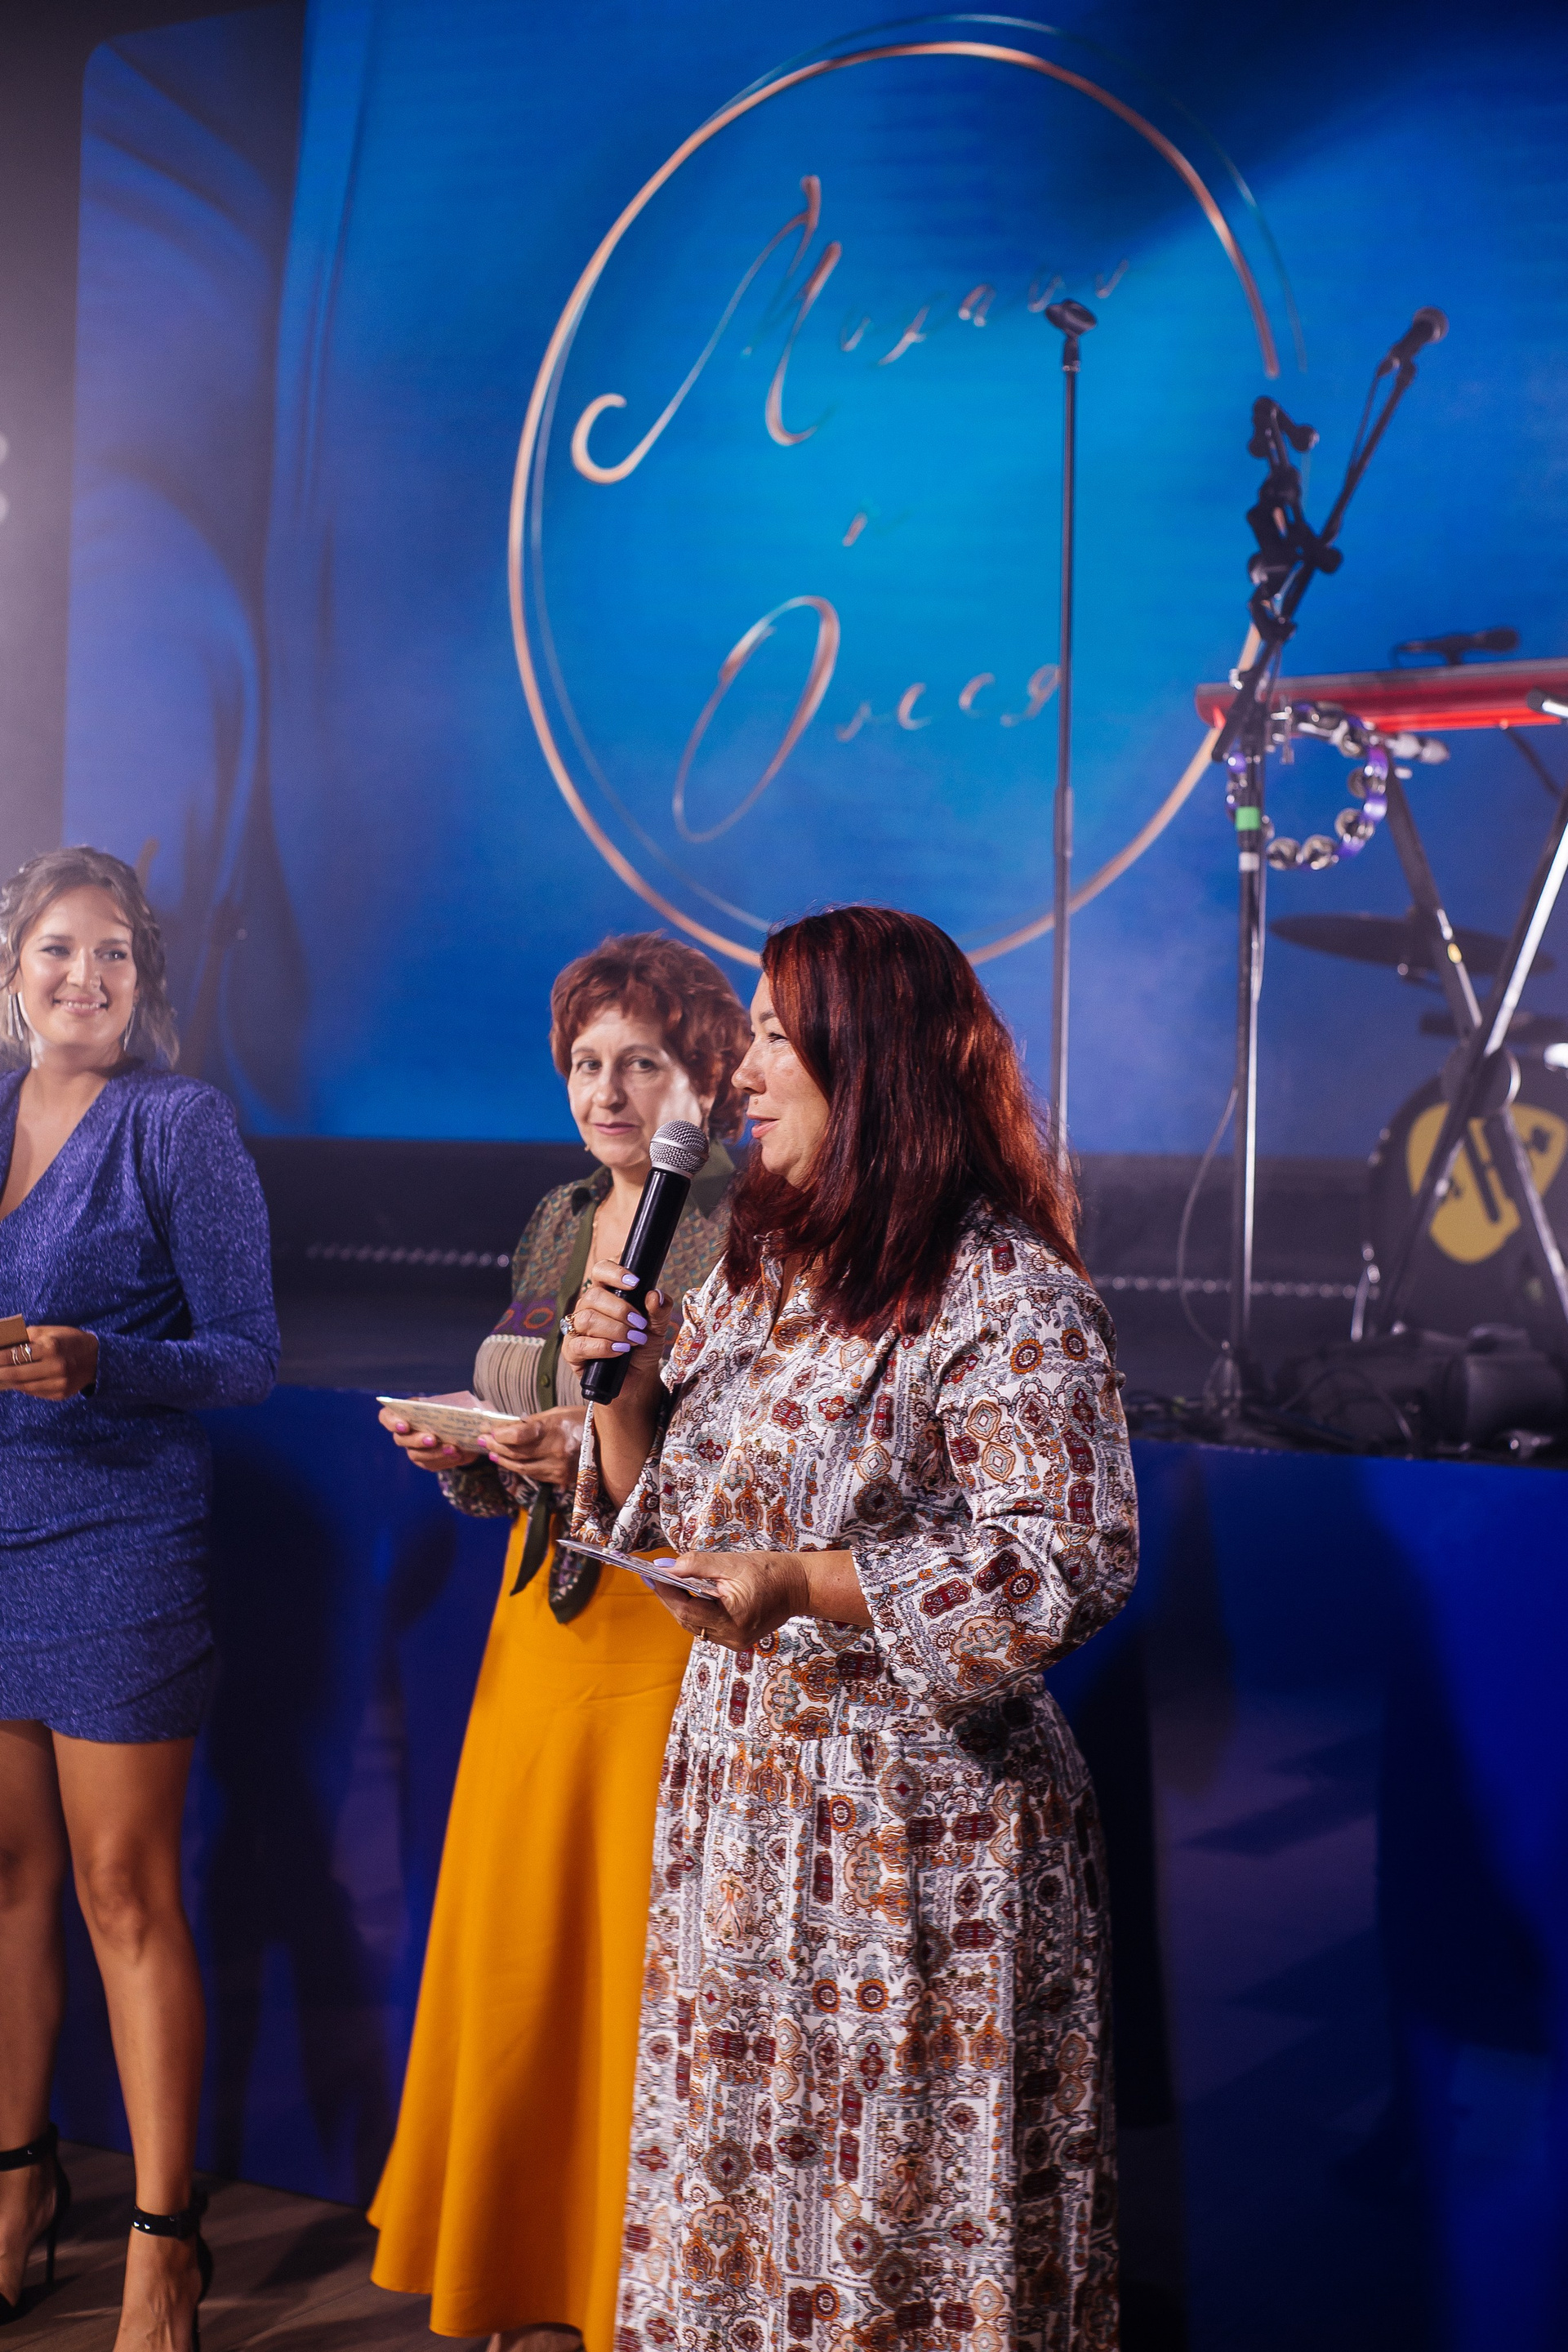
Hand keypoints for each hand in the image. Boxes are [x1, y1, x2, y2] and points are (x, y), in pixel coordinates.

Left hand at [0, 1325, 98, 1399]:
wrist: (98, 1359)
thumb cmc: (69, 1340)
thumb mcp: (50, 1331)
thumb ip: (25, 1335)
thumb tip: (2, 1341)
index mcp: (51, 1347)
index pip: (15, 1355)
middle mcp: (55, 1367)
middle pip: (16, 1373)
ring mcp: (58, 1383)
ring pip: (23, 1386)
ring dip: (6, 1382)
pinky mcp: (60, 1394)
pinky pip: (34, 1392)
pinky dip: (22, 1387)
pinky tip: (13, 1383)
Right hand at [378, 1404, 477, 1471]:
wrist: (464, 1425)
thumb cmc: (453, 1408)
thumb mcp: (453, 1402)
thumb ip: (452, 1405)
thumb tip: (464, 1411)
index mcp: (405, 1412)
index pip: (386, 1417)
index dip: (392, 1422)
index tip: (405, 1425)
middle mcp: (404, 1433)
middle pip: (401, 1440)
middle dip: (417, 1440)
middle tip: (432, 1439)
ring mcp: (413, 1449)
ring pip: (416, 1455)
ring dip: (435, 1453)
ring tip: (453, 1449)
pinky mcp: (426, 1462)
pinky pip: (431, 1465)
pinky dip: (445, 1461)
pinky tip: (458, 1456)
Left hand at [480, 1405, 585, 1486]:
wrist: (612, 1443)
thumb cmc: (585, 1421)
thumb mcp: (560, 1412)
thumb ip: (535, 1422)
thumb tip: (510, 1427)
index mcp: (555, 1428)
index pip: (519, 1434)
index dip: (500, 1434)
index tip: (488, 1431)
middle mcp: (556, 1450)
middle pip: (517, 1452)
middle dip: (497, 1446)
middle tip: (483, 1440)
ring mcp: (559, 1467)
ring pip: (523, 1467)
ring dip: (504, 1460)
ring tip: (492, 1453)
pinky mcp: (562, 1478)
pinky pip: (535, 1475)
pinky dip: (520, 1468)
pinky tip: (510, 1463)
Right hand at [560, 1261, 674, 1395]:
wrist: (638, 1376)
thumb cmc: (643, 1345)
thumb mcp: (658, 1326)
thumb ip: (659, 1309)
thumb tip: (654, 1294)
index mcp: (607, 1293)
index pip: (600, 1270)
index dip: (614, 1273)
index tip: (634, 1283)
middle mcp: (588, 1307)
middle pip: (594, 1296)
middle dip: (621, 1310)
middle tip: (639, 1324)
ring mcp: (577, 1328)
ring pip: (587, 1319)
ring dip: (615, 1330)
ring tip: (634, 1341)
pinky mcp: (571, 1351)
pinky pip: (580, 1344)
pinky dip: (603, 1347)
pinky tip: (619, 1351)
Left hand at [650, 1549, 870, 1648]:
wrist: (799, 1586)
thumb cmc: (770, 1571)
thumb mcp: (732, 1563)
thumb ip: (697, 1565)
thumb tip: (666, 1567)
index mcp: (733, 1619)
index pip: (688, 1608)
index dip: (666, 1591)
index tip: (649, 1574)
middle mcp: (733, 1637)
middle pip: (688, 1619)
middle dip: (669, 1597)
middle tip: (652, 1576)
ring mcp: (735, 1642)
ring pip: (694, 1625)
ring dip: (680, 1604)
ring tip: (665, 1582)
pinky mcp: (736, 1639)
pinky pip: (706, 1626)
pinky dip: (694, 1610)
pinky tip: (686, 1593)